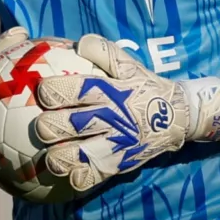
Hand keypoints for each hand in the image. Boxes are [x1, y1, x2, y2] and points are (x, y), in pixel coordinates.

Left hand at [33, 35, 219, 191]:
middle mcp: (113, 117)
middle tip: (41, 127)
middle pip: (75, 124)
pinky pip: (98, 174)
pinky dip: (83, 178)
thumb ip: (105, 52)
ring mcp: (117, 143)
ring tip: (51, 156)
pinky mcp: (121, 162)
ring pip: (83, 154)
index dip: (55, 91)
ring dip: (62, 157)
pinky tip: (71, 177)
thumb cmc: (145, 87)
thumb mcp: (130, 65)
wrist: (178, 116)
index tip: (42, 92)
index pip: (80, 89)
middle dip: (52, 126)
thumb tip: (81, 42)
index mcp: (111, 90)